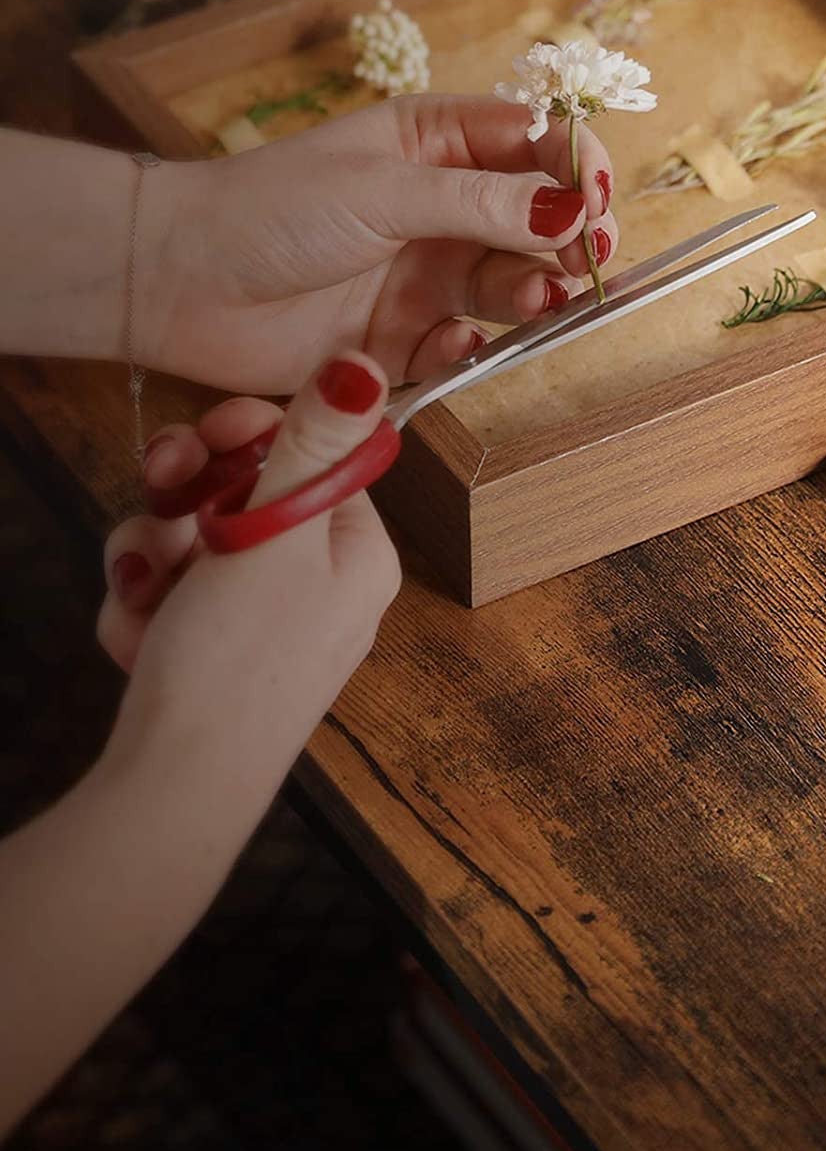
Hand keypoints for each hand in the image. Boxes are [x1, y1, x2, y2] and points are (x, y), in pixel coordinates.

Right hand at [0, 352, 402, 1134]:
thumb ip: (307, 447)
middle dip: (185, 499)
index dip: (252, 441)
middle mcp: (321, 585)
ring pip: (190, 540)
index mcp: (358, 552)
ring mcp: (265, 622)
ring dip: (151, 556)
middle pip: (244, 494)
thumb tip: (361, 366)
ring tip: (147, 592)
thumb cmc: (239, 661)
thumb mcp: (275, 535)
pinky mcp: (213, 653)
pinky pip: (165, 594)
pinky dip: (142, 608)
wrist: (177, 784)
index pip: (313, 459)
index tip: (208, 436)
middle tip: (161, 502)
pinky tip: (139, 638)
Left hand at [139, 96, 618, 393]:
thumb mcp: (385, 190)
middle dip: (571, 238)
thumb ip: (482, 204)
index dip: (575, 166)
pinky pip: (466, 345)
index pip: (533, 143)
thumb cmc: (271, 210)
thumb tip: (572, 209)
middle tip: (589, 259)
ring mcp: (427, 275)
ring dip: (533, 292)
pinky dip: (472, 347)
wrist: (181, 284)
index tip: (597, 198)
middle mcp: (443, 209)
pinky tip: (454, 342)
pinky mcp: (406, 338)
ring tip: (534, 298)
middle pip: (538, 221)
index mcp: (436, 145)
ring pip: (512, 285)